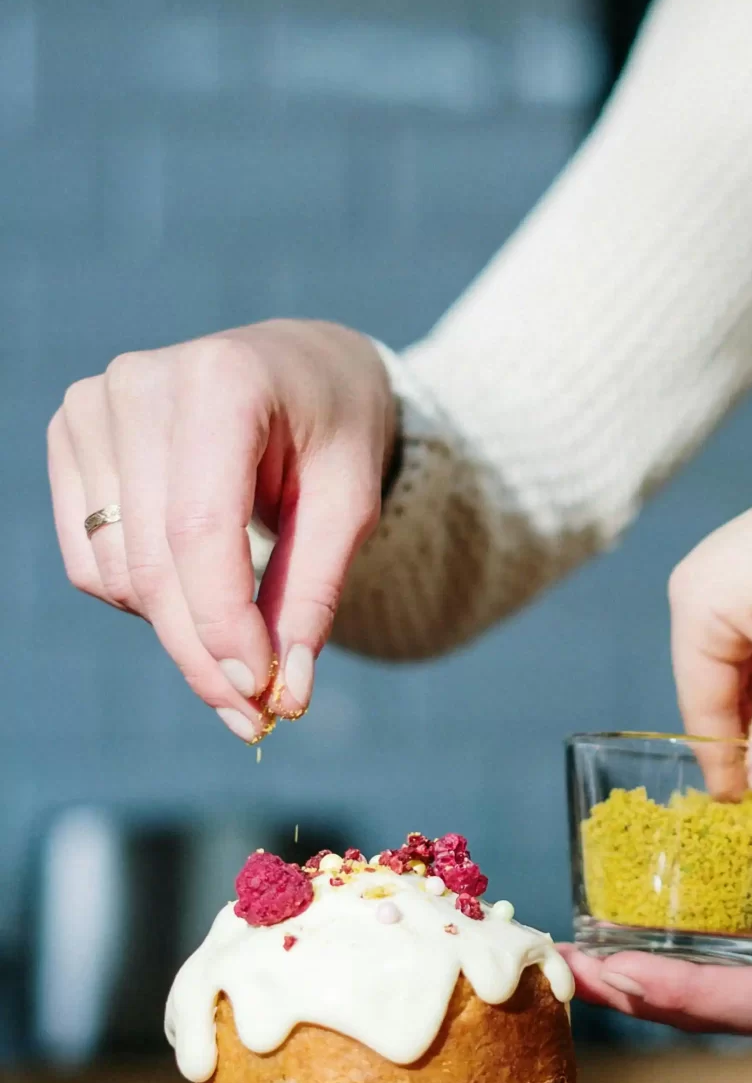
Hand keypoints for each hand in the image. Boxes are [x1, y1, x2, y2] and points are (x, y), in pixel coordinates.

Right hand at [47, 320, 394, 738]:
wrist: (299, 368)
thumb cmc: (334, 430)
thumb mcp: (351, 504)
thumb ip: (313, 592)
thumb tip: (284, 692)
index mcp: (221, 380)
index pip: (199, 529)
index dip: (222, 622)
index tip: (258, 695)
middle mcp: (140, 383)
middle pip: (154, 561)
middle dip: (203, 651)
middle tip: (253, 713)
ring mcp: (93, 406)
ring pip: (118, 573)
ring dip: (176, 628)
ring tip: (242, 632)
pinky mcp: (69, 437)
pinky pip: (90, 561)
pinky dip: (143, 597)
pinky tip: (195, 584)